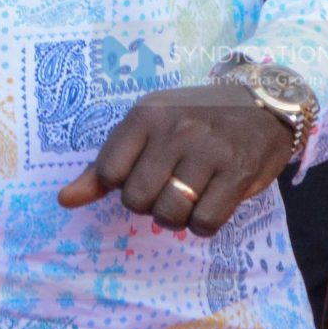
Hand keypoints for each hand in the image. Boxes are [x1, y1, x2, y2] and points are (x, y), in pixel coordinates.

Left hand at [57, 83, 293, 235]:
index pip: (108, 172)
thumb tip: (64, 200)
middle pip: (137, 199)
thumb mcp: (147, 128)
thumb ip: (104, 166)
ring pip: (170, 214)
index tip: (141, 175)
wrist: (262, 104)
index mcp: (145, 115)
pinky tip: (211, 203)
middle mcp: (175, 129)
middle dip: (149, 205)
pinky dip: (204, 224)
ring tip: (189, 199)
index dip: (121, 186)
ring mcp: (209, 150)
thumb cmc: (195, 119)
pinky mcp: (239, 172)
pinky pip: (205, 222)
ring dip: (177, 219)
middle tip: (168, 189)